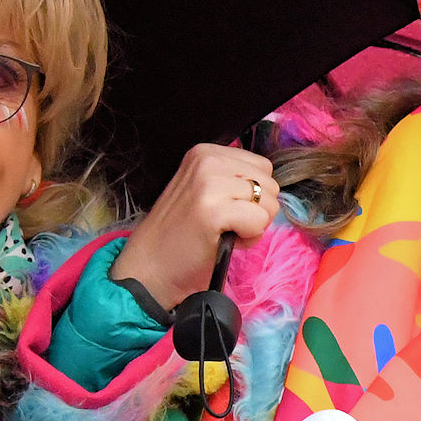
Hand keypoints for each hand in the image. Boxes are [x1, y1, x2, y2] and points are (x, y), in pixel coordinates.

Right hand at [111, 141, 278, 305]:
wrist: (150, 267)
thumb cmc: (183, 234)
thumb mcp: (205, 190)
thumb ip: (234, 180)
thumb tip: (270, 186)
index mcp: (205, 153)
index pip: (262, 167)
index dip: (252, 196)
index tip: (225, 210)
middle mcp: (207, 161)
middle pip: (270, 184)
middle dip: (256, 211)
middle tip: (225, 225)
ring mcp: (208, 184)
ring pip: (268, 203)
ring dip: (253, 226)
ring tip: (223, 232)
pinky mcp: (213, 211)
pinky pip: (259, 222)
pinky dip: (249, 238)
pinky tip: (225, 241)